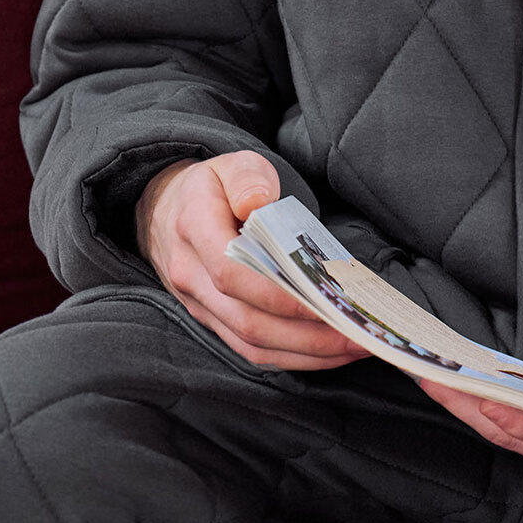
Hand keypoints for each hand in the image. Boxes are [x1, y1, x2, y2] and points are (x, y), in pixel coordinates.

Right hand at [135, 151, 369, 369]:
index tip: (326, 300)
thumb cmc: (212, 187)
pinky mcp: (213, 322)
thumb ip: (248, 178)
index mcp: (194, 229)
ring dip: (307, 353)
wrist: (165, 209)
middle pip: (249, 321)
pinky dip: (292, 357)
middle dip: (309, 335)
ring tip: (353, 347)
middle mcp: (191, 275)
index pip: (233, 274)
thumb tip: (260, 201)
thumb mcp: (230, 164)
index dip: (280, 295)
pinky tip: (328, 352)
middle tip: (357, 335)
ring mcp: (200, 304)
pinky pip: (251, 350)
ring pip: (252, 344)